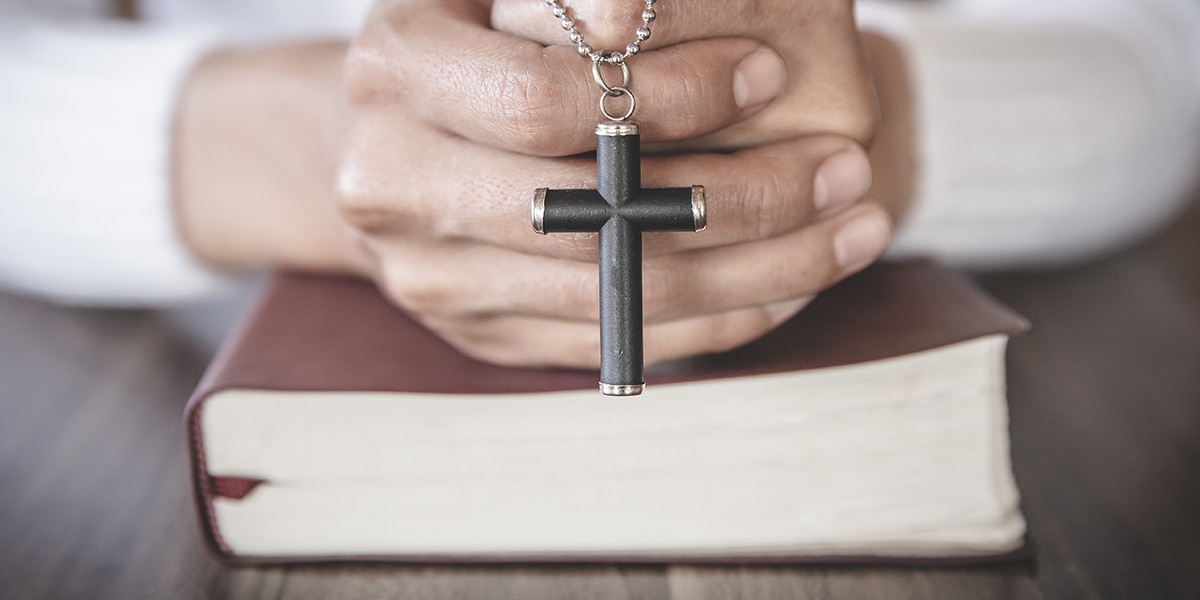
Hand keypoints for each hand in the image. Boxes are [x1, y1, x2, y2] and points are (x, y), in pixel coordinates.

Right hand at [336, 0, 893, 367]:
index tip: (766, 72)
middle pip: (587, 218)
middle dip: (740, 197)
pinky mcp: (484, 336)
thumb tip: (629, 11)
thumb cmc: (482, 34)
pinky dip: (722, 316)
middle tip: (845, 169)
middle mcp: (393, 186)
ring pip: (619, 293)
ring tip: (853, 226)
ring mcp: (435, 279)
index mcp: (395, 73)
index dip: (667, 93)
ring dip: (758, 266)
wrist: (402, 136)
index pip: (542, 102)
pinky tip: (794, 279)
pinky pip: (620, 340)